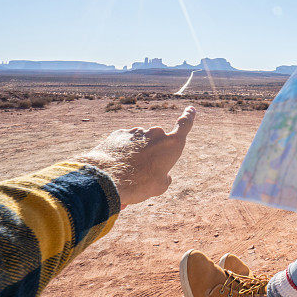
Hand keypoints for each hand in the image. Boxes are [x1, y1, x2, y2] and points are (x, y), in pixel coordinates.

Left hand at [76, 106, 195, 207]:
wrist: (106, 179)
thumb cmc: (138, 184)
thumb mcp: (159, 187)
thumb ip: (164, 177)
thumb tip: (163, 175)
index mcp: (171, 145)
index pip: (185, 125)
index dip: (189, 117)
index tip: (190, 109)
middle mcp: (156, 134)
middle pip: (158, 142)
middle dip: (153, 153)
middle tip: (143, 172)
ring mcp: (136, 132)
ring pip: (140, 144)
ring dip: (136, 155)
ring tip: (126, 174)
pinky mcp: (119, 134)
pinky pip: (124, 144)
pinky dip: (122, 153)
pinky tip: (115, 167)